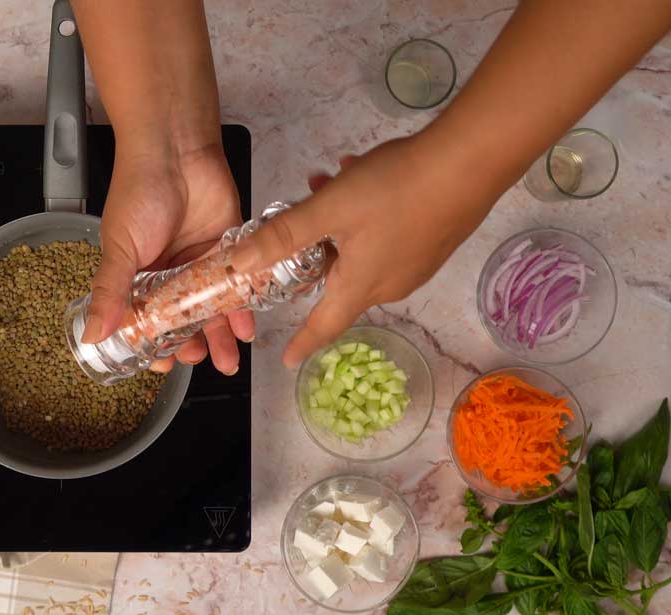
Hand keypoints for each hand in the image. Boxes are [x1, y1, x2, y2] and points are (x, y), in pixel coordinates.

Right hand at [82, 141, 254, 374]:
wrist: (176, 148)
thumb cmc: (139, 191)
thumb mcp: (120, 248)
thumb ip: (110, 293)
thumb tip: (93, 334)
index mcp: (137, 275)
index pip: (145, 320)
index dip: (153, 343)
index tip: (163, 364)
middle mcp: (169, 273)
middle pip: (183, 320)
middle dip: (192, 344)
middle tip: (200, 360)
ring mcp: (200, 261)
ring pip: (213, 308)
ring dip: (221, 335)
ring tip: (229, 361)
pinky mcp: (228, 248)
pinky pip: (238, 284)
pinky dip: (244, 307)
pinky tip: (247, 328)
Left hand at [249, 133, 498, 367]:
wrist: (473, 160)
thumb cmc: (396, 188)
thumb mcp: (329, 208)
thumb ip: (282, 236)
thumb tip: (236, 264)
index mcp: (361, 286)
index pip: (323, 326)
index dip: (302, 343)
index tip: (286, 359)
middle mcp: (390, 285)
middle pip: (336, 278)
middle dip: (314, 247)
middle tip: (302, 208)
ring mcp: (415, 265)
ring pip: (359, 250)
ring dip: (338, 222)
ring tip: (332, 179)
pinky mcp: (432, 243)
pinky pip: (384, 238)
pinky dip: (364, 215)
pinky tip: (362, 174)